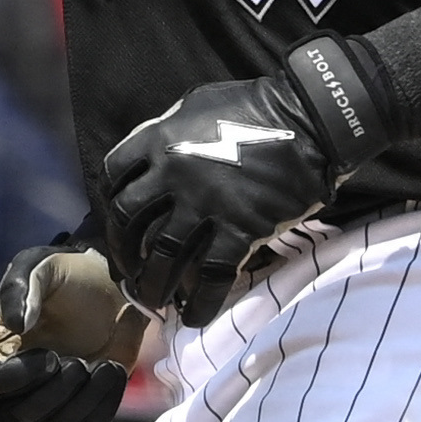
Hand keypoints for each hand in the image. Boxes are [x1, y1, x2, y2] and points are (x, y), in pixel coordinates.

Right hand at [0, 237, 135, 421]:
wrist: (114, 288)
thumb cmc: (70, 275)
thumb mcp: (42, 266)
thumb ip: (19, 290)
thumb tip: (16, 327)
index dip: (14, 379)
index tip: (49, 357)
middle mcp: (9, 384)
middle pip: (14, 418)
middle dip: (51, 395)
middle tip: (80, 363)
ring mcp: (44, 401)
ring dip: (80, 402)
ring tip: (103, 366)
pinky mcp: (78, 411)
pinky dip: (100, 410)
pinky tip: (113, 372)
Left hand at [97, 64, 369, 320]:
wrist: (310, 121)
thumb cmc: (255, 107)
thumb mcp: (196, 105)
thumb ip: (166, 131)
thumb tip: (150, 159)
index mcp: (159, 140)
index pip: (113, 177)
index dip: (110, 205)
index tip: (119, 224)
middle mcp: (173, 176)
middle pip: (129, 221)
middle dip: (123, 250)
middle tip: (131, 269)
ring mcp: (206, 206)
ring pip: (163, 257)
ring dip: (153, 285)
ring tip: (155, 301)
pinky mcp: (240, 230)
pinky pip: (210, 277)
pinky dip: (200, 303)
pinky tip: (193, 316)